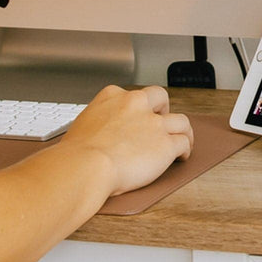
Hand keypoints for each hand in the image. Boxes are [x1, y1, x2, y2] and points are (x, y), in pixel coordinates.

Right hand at [58, 85, 192, 195]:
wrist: (86, 165)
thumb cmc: (77, 154)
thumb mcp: (82, 125)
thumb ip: (97, 123)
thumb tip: (99, 134)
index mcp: (112, 96)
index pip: (132, 95)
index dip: (138, 107)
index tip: (137, 117)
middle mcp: (135, 104)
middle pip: (160, 98)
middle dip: (163, 109)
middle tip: (162, 121)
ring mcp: (153, 123)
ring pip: (180, 120)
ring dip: (182, 130)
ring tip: (182, 139)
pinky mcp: (166, 144)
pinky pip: (184, 142)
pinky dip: (185, 150)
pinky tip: (181, 156)